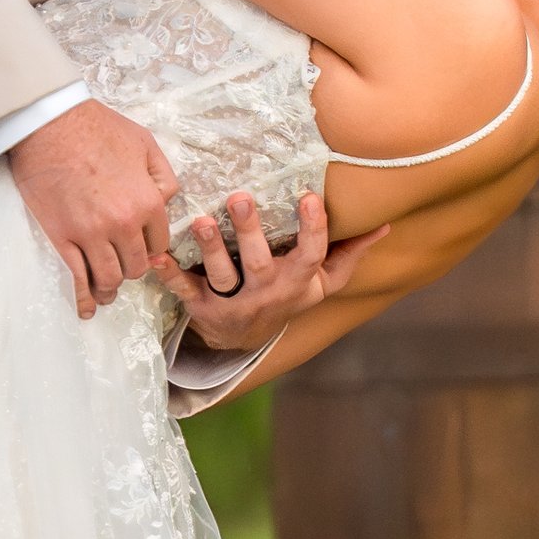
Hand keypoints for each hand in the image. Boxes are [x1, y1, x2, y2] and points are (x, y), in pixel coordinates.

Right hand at [9, 98, 176, 316]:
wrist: (48, 124)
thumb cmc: (97, 127)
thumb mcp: (144, 143)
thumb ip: (163, 176)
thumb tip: (167, 201)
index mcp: (147, 202)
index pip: (158, 244)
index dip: (150, 247)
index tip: (140, 247)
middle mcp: (123, 224)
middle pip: (136, 267)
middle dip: (132, 268)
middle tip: (122, 264)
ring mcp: (91, 235)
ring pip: (110, 278)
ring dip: (110, 287)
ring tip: (106, 290)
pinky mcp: (62, 238)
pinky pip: (77, 278)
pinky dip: (83, 298)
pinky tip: (86, 309)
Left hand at [156, 190, 389, 353]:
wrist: (246, 341)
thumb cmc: (288, 296)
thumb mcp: (322, 283)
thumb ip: (349, 255)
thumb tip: (383, 226)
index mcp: (297, 282)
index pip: (310, 255)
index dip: (312, 228)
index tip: (309, 197)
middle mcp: (266, 292)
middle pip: (258, 262)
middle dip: (249, 231)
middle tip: (239, 198)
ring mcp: (233, 301)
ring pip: (222, 275)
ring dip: (210, 249)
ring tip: (202, 221)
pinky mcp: (202, 307)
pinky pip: (185, 291)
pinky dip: (169, 275)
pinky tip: (155, 257)